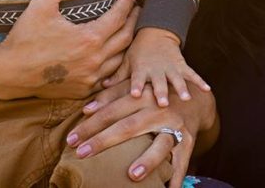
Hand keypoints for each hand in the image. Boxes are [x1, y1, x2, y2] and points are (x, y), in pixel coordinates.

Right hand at [0, 0, 138, 100]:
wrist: (9, 73)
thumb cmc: (24, 38)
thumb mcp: (41, 5)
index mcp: (89, 38)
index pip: (118, 18)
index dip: (127, 4)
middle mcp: (94, 60)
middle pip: (125, 38)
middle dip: (133, 21)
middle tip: (136, 9)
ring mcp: (90, 78)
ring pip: (119, 60)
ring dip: (127, 44)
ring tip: (128, 29)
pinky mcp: (82, 90)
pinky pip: (107, 77)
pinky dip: (114, 65)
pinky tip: (113, 56)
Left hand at [67, 79, 217, 185]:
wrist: (193, 96)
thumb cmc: (155, 94)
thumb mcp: (136, 87)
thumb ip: (112, 94)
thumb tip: (86, 108)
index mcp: (143, 96)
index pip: (112, 111)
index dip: (91, 124)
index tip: (71, 139)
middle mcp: (158, 110)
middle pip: (128, 127)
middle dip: (103, 141)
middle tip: (81, 153)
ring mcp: (175, 127)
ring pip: (161, 144)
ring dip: (148, 160)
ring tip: (133, 175)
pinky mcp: (188, 140)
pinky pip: (182, 161)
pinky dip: (176, 177)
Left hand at [116, 28, 209, 106]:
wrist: (156, 32)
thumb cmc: (138, 50)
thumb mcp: (126, 61)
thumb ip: (116, 78)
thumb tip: (99, 91)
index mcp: (140, 69)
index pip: (137, 78)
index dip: (136, 85)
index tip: (136, 94)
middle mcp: (156, 69)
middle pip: (158, 81)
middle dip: (161, 92)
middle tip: (162, 103)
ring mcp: (170, 67)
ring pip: (176, 79)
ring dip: (181, 88)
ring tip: (186, 97)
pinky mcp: (182, 65)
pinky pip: (191, 74)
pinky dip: (199, 81)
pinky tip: (207, 89)